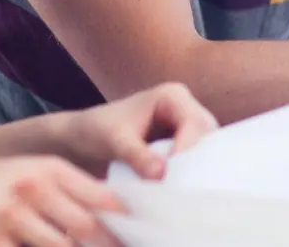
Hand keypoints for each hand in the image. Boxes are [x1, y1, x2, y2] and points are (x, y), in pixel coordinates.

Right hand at [0, 156, 121, 246]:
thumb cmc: (5, 181)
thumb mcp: (40, 171)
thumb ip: (76, 189)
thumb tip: (119, 214)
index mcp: (51, 169)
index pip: (100, 196)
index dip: (124, 220)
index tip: (143, 233)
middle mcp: (32, 188)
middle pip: (84, 227)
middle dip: (106, 246)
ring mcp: (9, 216)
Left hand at [63, 82, 218, 177]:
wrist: (82, 139)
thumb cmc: (95, 131)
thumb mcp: (114, 141)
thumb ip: (137, 155)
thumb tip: (161, 175)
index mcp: (172, 96)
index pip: (194, 122)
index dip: (187, 149)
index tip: (170, 176)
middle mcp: (184, 108)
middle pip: (206, 136)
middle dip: (195, 161)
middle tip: (180, 187)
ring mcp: (185, 128)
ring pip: (204, 150)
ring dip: (193, 171)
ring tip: (177, 191)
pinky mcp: (181, 147)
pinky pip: (194, 162)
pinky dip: (187, 176)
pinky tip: (176, 191)